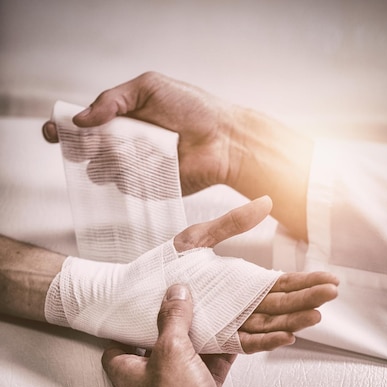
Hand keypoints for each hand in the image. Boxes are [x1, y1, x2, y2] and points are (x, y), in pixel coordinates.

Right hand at [42, 71, 234, 195]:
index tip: (53, 131)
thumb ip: (112, 99)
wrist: (222, 140)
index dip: (63, 129)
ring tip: (131, 150)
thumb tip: (82, 119)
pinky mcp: (146, 188)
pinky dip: (130, 175)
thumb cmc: (192, 108)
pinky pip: (124, 186)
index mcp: (120, 118)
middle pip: (84, 151)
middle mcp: (122, 144)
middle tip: (91, 143)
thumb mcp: (149, 88)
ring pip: (100, 171)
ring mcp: (132, 168)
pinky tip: (149, 164)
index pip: (82, 125)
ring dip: (107, 160)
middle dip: (80, 147)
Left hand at [102, 283, 254, 386]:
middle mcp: (145, 381)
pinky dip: (219, 355)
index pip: (117, 338)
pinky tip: (234, 337)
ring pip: (184, 356)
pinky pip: (206, 370)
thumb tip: (175, 291)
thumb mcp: (171, 351)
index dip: (127, 319)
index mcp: (125, 369)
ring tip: (212, 312)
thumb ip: (173, 318)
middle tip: (184, 300)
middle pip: (155, 344)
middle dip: (171, 324)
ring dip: (199, 337)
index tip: (143, 299)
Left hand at [174, 196, 338, 352]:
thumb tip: (266, 202)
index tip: (327, 278)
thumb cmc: (159, 270)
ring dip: (293, 319)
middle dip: (306, 299)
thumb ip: (231, 224)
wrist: (127, 299)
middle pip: (276, 305)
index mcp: (235, 286)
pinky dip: (264, 341)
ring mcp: (223, 327)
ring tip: (318, 313)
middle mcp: (234, 308)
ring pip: (265, 324)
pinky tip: (287, 335)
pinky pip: (241, 343)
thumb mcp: (196, 240)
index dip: (303, 282)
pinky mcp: (210, 343)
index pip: (275, 285)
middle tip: (333, 292)